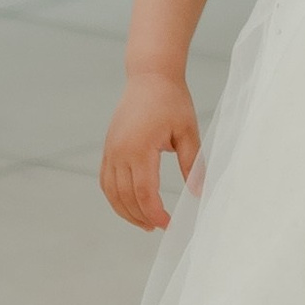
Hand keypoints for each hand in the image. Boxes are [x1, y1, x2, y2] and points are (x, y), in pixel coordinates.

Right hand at [101, 73, 199, 231]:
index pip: (145, 193)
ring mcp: (111, 150)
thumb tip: (199, 193)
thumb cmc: (172, 101)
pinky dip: (114, 197)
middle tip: (159, 228)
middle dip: (142, 217)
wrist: (150, 76)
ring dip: (126, 211)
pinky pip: (105, 180)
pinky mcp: (108, 147)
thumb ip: (193, 164)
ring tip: (144, 223)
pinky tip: (129, 204)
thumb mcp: (188, 131)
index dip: (156, 214)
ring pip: (112, 192)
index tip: (169, 225)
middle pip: (126, 197)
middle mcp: (120, 152)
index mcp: (140, 148)